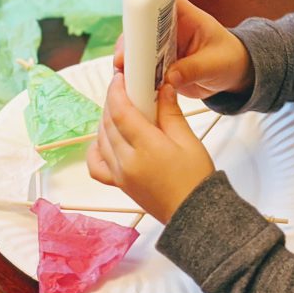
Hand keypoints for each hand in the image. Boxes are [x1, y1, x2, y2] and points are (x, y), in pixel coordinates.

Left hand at [87, 74, 214, 222]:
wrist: (194, 215)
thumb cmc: (195, 179)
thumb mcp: (187, 140)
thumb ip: (170, 112)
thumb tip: (163, 87)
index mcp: (146, 148)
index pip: (121, 112)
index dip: (117, 91)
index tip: (120, 77)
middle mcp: (126, 162)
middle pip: (108, 123)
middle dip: (113, 102)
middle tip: (124, 89)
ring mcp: (119, 175)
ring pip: (101, 139)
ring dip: (106, 120)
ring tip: (121, 110)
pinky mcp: (118, 184)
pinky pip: (97, 164)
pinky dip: (97, 147)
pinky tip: (108, 139)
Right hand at [114, 0, 251, 98]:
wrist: (233, 73)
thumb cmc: (229, 58)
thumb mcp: (216, 63)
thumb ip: (194, 69)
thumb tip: (170, 78)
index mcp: (184, 15)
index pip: (158, 2)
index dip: (142, 12)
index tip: (133, 29)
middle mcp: (167, 28)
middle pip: (139, 28)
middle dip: (129, 44)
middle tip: (122, 61)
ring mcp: (160, 47)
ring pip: (136, 50)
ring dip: (129, 63)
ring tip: (124, 78)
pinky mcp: (157, 65)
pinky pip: (141, 69)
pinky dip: (135, 78)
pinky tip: (131, 88)